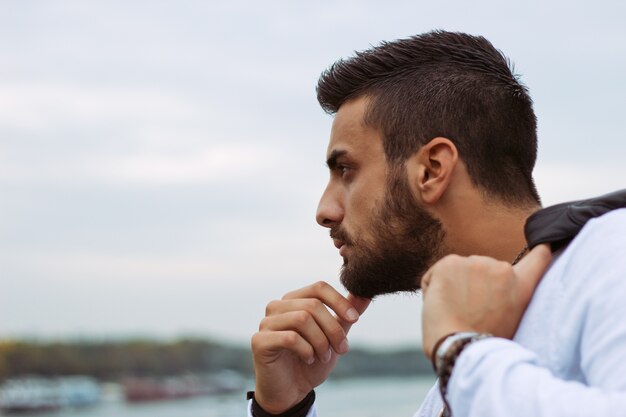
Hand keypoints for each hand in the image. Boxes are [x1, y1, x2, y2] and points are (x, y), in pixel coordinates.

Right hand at [251, 281, 370, 413]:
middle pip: (313, 305)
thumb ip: (346, 316)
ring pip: (302, 319)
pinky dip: (306, 350)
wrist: (291, 391)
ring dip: (321, 341)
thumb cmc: (311, 360)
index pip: (319, 287)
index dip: (339, 301)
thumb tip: (365, 295)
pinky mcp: (260, 341)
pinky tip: (309, 359)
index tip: (355, 319)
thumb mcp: (333, 337)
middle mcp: (277, 306)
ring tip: (325, 356)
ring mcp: (266, 322)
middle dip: (333, 328)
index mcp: (294, 300)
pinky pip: (290, 338)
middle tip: (342, 349)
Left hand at [421, 244, 551, 357]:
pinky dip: (433, 288)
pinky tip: (441, 305)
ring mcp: (475, 263)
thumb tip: (491, 286)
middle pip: (481, 270)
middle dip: (473, 286)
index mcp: (521, 286)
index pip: (537, 260)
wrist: (462, 350)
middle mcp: (502, 270)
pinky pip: (435, 274)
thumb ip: (507, 295)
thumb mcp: (510, 320)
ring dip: (452, 287)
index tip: (544, 243)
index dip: (540, 250)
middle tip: (470, 314)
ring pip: (457, 272)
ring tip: (456, 313)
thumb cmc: (482, 344)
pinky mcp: (450, 263)